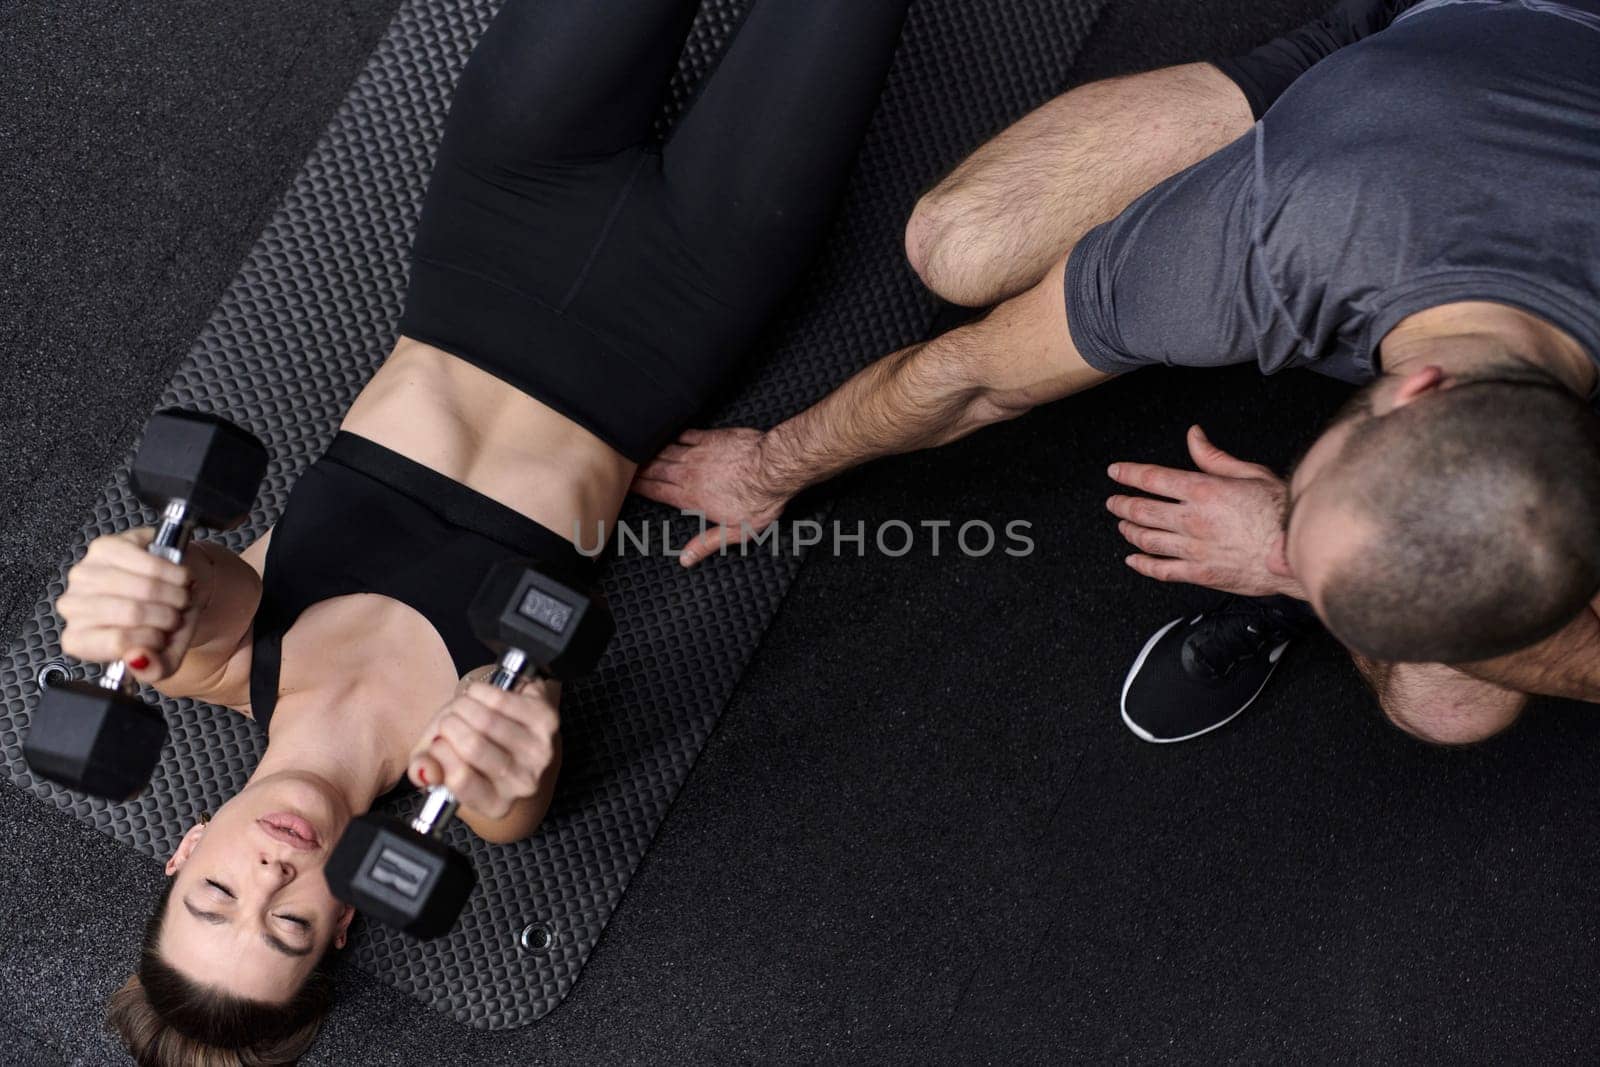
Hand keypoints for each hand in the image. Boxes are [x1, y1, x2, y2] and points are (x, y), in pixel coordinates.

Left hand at [57, 529, 199, 682]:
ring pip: (141, 587)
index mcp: (80, 640)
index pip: (116, 642)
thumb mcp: (165, 655)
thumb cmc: (162, 621)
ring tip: (179, 597)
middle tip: (176, 615)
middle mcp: (73, 606)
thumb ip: (155, 669)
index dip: (151, 640)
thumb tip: (139, 660)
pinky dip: (171, 573)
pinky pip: (147, 562)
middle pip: (131, 613)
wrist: (174, 589)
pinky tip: (176, 578)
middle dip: (167, 615)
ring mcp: (84, 574)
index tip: (162, 638)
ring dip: (173, 594)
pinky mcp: (104, 547)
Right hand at [407, 677, 560, 819]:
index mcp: (495, 805)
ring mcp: (539, 752)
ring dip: (463, 705)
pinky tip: (477, 695)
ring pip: (487, 720)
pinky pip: (503, 700)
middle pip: (473, 746)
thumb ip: (424, 771)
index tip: (437, 742)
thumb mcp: (441, 766)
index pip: (461, 779)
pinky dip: (481, 691)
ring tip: (460, 707)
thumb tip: (425, 770)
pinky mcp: (548, 721)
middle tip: (447, 721)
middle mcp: (523, 784)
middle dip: (449, 725)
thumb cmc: (474, 754)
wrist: (515, 737)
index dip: (440, 754)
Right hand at [632, 428, 788, 566]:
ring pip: (666, 452)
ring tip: (638, 452)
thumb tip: (686, 559)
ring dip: (651, 452)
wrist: (774, 467)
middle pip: (656, 470)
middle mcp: (689, 474)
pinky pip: (685, 435)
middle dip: (639, 469)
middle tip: (625, 467)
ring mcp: (699, 453)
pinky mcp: (711, 437)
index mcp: (692, 498)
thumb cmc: (759, 500)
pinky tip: (666, 435)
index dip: (639, 488)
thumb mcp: (736, 533)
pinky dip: (672, 436)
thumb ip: (707, 544)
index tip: (626, 485)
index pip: (657, 492)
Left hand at [1106, 425, 1305, 598]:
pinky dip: (1142, 565)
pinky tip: (1134, 560)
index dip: (1129, 474)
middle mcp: (1192, 520)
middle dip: (1122, 504)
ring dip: (1130, 531)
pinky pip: (1162, 570)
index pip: (1152, 478)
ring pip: (1148, 540)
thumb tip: (1194, 437)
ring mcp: (1193, 549)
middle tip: (1114, 501)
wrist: (1298, 551)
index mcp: (1203, 491)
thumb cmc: (1282, 512)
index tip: (1116, 472)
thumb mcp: (1251, 473)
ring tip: (1123, 525)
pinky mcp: (1200, 574)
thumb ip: (1215, 458)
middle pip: (1143, 510)